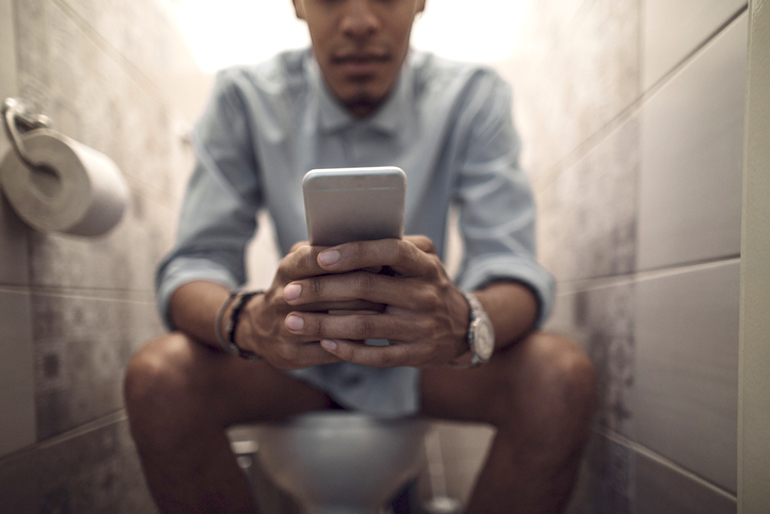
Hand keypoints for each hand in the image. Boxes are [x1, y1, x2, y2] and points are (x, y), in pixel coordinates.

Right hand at [236, 241, 381, 369]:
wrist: (261, 329)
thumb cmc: (297, 287)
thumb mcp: (302, 264)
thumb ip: (327, 251)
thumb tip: (369, 240)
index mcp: (287, 270)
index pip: (314, 259)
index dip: (346, 260)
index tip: (378, 260)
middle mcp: (281, 298)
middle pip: (326, 292)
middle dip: (361, 290)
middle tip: (389, 289)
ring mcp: (283, 327)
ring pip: (328, 323)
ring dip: (359, 318)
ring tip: (384, 312)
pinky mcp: (291, 353)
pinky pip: (328, 350)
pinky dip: (351, 344)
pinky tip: (370, 337)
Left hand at [281, 236, 470, 367]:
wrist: (462, 327)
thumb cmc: (429, 284)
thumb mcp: (425, 258)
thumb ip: (396, 244)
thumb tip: (349, 234)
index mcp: (424, 266)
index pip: (390, 252)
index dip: (355, 253)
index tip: (320, 257)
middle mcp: (424, 295)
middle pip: (366, 289)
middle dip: (322, 290)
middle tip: (288, 292)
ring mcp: (420, 327)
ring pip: (364, 326)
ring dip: (323, 325)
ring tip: (292, 322)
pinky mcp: (415, 355)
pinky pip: (376, 356)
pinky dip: (347, 350)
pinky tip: (323, 344)